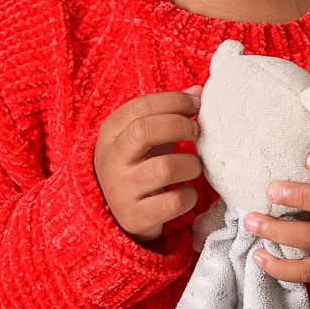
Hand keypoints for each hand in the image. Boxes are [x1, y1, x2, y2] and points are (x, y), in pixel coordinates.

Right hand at [94, 88, 202, 243]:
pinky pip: (173, 202)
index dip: (175, 101)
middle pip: (145, 131)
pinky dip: (189, 196)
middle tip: (196, 132)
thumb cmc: (139, 163)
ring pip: (164, 168)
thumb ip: (170, 111)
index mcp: (111, 132)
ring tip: (193, 166)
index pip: (142, 105)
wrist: (119, 212)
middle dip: (179, 126)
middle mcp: (111, 159)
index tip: (197, 105)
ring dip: (190, 164)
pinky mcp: (135, 217)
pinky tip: (187, 192)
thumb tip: (198, 91)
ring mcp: (121, 190)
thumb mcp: (147, 134)